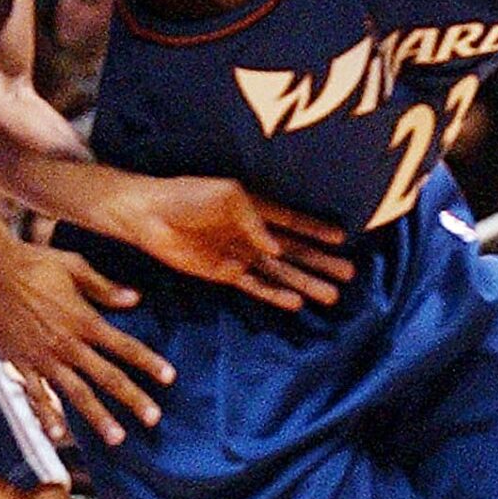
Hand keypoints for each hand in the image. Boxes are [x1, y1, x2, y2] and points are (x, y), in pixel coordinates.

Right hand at [0, 240, 174, 447]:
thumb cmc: (34, 263)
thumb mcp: (74, 266)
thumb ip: (105, 287)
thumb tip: (136, 298)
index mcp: (83, 319)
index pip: (124, 345)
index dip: (148, 361)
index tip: (169, 377)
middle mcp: (66, 343)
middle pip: (106, 376)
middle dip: (131, 398)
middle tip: (153, 418)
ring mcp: (42, 356)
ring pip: (75, 392)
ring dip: (97, 416)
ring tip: (116, 437)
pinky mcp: (19, 362)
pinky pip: (35, 394)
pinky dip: (46, 415)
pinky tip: (58, 434)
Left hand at [107, 176, 353, 310]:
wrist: (148, 215)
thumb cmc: (187, 195)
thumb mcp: (228, 196)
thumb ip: (256, 221)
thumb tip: (277, 248)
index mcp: (256, 206)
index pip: (295, 221)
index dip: (318, 230)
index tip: (343, 240)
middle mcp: (252, 232)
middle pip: (295, 251)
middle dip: (321, 262)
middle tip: (348, 275)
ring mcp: (240, 254)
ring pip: (280, 273)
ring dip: (305, 283)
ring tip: (330, 296)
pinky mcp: (224, 273)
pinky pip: (255, 286)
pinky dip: (274, 295)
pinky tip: (295, 303)